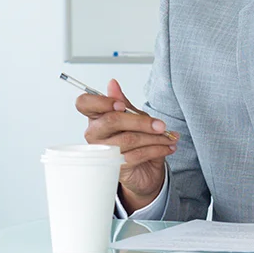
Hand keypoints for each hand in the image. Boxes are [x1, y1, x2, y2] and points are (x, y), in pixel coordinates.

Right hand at [77, 79, 178, 211]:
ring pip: (129, 139)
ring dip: (155, 138)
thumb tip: (112, 83)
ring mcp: (103, 151)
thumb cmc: (135, 138)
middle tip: (161, 125)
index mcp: (96, 117)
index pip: (84, 103)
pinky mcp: (115, 166)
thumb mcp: (132, 117)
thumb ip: (124, 102)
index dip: (101, 102)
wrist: (143, 169)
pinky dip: (157, 149)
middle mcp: (95, 134)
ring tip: (169, 137)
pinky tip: (168, 146)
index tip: (121, 105)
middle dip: (141, 121)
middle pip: (111, 121)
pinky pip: (138, 154)